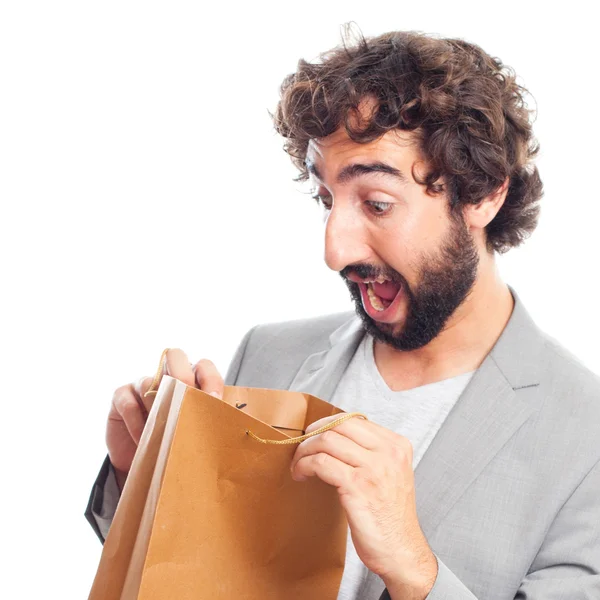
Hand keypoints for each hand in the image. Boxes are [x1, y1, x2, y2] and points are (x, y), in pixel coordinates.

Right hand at [106, 349, 223, 489]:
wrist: (142, 464)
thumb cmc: (174, 443)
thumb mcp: (193, 431)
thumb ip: (206, 419)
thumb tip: (230, 421)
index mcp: (190, 381)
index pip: (204, 366)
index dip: (210, 379)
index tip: (215, 401)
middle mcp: (166, 376)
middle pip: (175, 356)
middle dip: (183, 375)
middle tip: (187, 400)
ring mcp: (141, 383)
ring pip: (150, 384)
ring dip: (158, 411)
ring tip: (165, 435)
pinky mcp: (121, 396)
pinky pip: (130, 405)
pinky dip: (138, 426)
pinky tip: (144, 443)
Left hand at [290, 415, 437, 597]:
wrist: (402, 551)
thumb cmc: (390, 516)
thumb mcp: (390, 474)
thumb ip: (371, 452)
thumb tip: (334, 436)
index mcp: (397, 445)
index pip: (354, 419)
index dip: (328, 424)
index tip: (314, 435)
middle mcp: (388, 452)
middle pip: (339, 425)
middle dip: (313, 433)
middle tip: (301, 447)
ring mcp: (374, 468)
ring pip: (327, 440)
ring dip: (304, 450)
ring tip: (298, 464)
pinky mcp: (357, 486)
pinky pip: (321, 462)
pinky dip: (304, 465)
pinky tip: (301, 474)